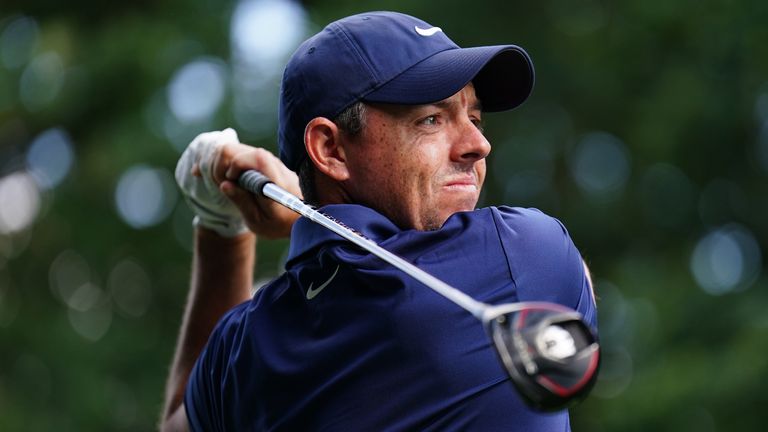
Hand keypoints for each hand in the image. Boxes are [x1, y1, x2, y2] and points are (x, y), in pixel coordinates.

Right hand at [176, 128, 301, 238]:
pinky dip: (249, 166)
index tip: (230, 178)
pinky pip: (262, 159)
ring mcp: (284, 169)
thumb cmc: (276, 225)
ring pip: (259, 154)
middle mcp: (283, 174)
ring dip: (243, 164)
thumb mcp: (256, 221)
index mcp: (277, 189)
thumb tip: (225, 184)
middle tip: (232, 180)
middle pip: (258, 153)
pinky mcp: (281, 168)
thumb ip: (242, 201)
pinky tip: (245, 181)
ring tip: (238, 182)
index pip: (260, 160)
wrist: (300, 224)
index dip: (240, 163)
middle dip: (237, 162)